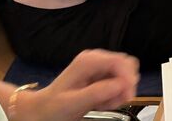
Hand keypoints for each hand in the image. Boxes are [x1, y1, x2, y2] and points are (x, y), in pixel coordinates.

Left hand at [19, 49, 138, 120]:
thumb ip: (96, 93)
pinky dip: (115, 95)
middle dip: (124, 86)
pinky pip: (119, 84)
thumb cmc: (53, 107)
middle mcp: (96, 60)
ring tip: (104, 104)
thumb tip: (120, 85)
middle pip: (126, 66)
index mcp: (88, 61)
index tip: (128, 95)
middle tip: (114, 102)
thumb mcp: (73, 102)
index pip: (119, 61)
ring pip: (124, 76)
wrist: (43, 111)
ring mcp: (99, 68)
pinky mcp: (102, 77)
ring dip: (120, 92)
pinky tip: (102, 103)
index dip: (128, 77)